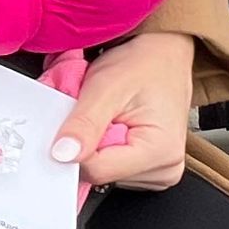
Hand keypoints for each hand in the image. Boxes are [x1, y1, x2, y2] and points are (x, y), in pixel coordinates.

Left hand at [50, 32, 194, 190]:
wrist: (162, 55)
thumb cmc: (143, 65)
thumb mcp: (105, 86)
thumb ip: (83, 123)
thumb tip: (63, 155)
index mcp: (161, 152)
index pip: (97, 171)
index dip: (74, 147)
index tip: (71, 121)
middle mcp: (165, 168)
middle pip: (99, 172)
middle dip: (85, 141)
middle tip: (94, 111)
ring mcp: (159, 172)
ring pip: (102, 169)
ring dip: (93, 142)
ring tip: (107, 115)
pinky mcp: (149, 168)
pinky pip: (111, 164)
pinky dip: (102, 144)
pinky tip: (113, 124)